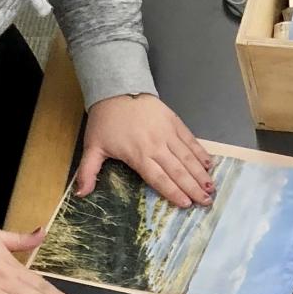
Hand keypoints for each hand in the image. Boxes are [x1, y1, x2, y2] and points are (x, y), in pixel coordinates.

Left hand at [79, 95, 213, 209]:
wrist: (118, 89)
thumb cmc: (105, 121)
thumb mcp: (92, 146)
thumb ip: (88, 171)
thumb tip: (81, 194)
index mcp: (138, 155)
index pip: (159, 178)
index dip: (173, 192)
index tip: (185, 204)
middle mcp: (156, 146)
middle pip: (178, 171)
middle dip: (193, 188)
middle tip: (206, 202)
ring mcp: (168, 134)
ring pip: (188, 158)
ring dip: (201, 174)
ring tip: (211, 188)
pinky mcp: (175, 123)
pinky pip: (191, 141)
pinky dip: (201, 153)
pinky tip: (209, 165)